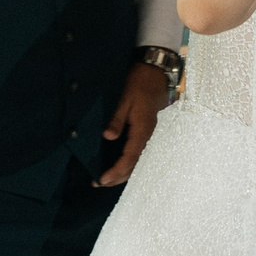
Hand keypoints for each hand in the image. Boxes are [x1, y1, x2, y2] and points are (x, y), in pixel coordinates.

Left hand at [98, 60, 171, 185]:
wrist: (156, 71)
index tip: (102, 179)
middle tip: (99, 183)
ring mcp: (149, 133)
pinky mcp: (147, 130)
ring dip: (123, 171)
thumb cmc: (140, 83)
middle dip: (117, 176)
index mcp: (143, 129)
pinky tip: (119, 163)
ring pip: (137, 160)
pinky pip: (138, 151)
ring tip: (107, 178)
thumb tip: (108, 137)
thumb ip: (117, 119)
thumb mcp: (126, 99)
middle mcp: (148, 135)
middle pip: (134, 164)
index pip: (129, 157)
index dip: (116, 171)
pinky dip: (128, 162)